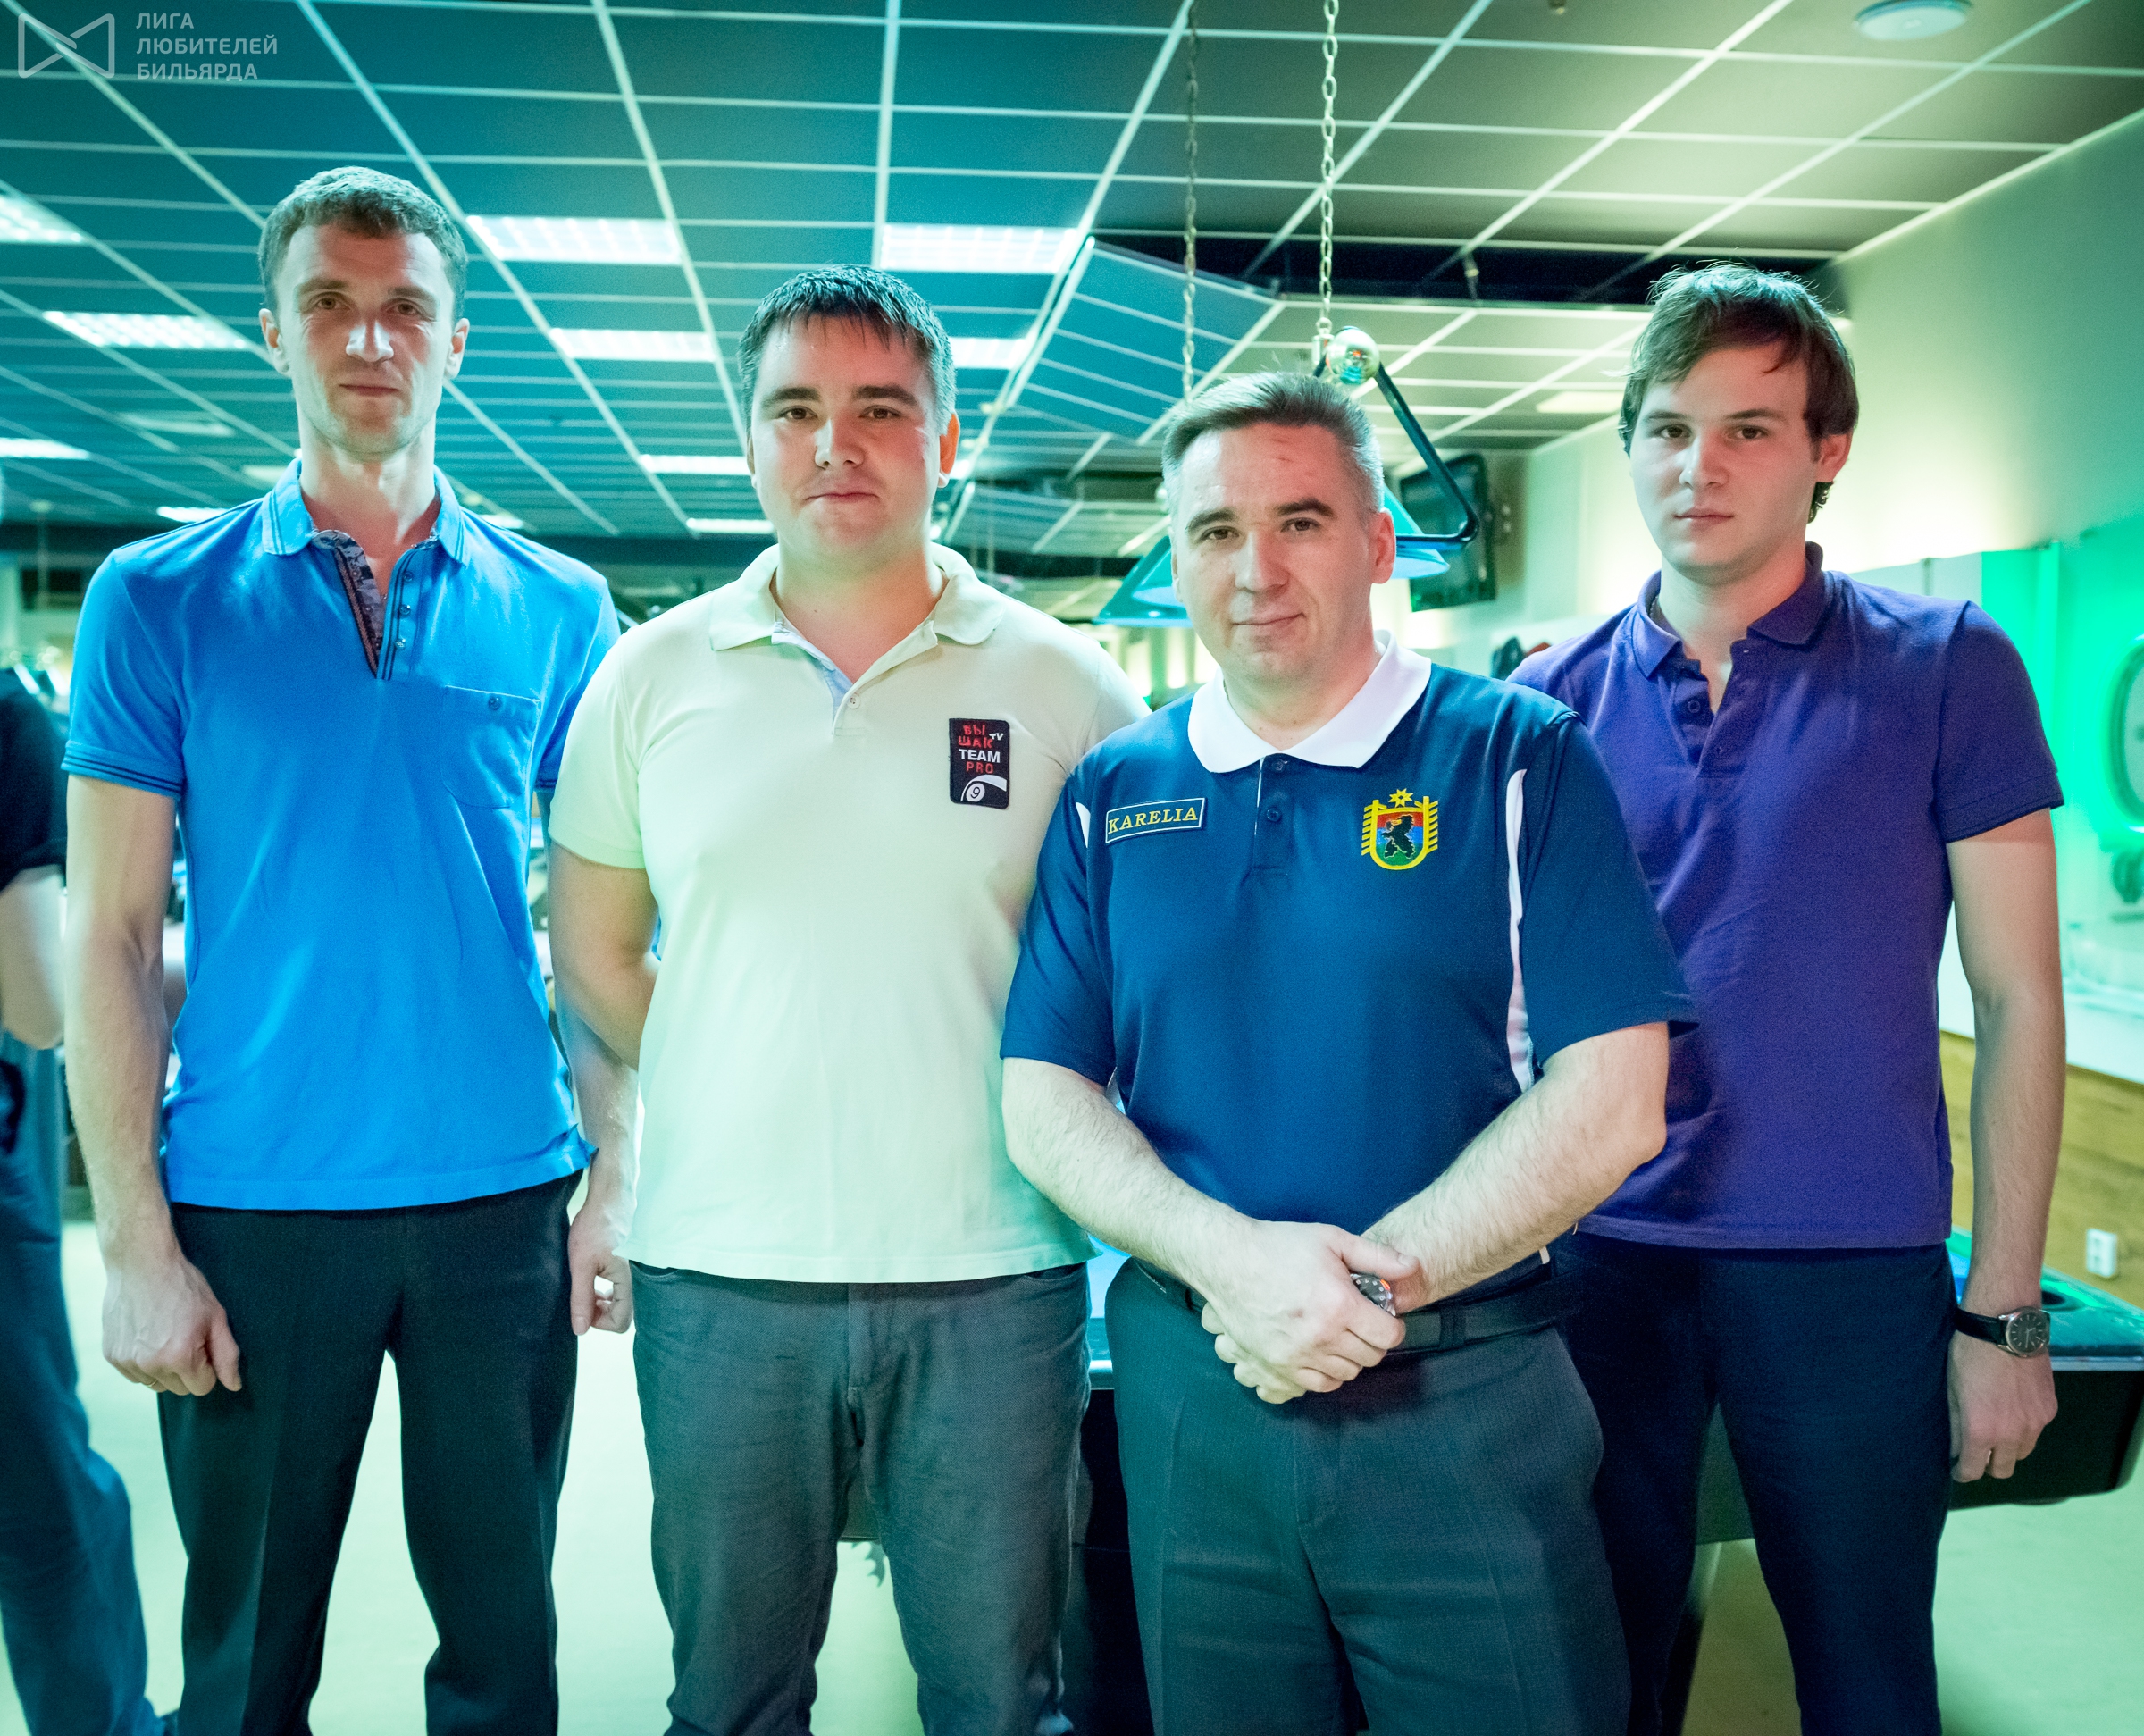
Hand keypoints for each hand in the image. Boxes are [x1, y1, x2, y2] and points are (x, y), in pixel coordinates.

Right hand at [102, 1241, 240, 1396]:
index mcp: (181, 1357)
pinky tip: (148, 1336)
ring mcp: (128, 1362)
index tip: (203, 1344)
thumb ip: (226, 1355)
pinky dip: (143, 1363)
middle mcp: (151, 1365)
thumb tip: (233, 1385)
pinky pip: (135, 1375)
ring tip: (165, 1336)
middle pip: (179, 1388)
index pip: (202, 1387)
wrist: (141, 1264)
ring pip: (156, 1384)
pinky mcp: (111, 1356)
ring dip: (164, 1369)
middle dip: (187, 1369)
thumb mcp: (216, 1317)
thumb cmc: (184, 1288)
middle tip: (186, 1337)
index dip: (207, 1366)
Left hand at [568, 1161, 634, 1334]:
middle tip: (584, 1296)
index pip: (620, 1322)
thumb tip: (580, 1330)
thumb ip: (581, 1298)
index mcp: (630, 1282)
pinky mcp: (635, 1263)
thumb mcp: (581, 1264)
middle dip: (601, 1311)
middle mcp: (640, 1279)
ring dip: (605, 1300)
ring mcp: (639, 1271)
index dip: (598, 1321)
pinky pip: (625, 1287)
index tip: (582, 1306)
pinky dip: (610, 1288)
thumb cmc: (596, 1225)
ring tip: (589, 1285)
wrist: (611, 1195)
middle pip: (624, 1314)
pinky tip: (597, 1273)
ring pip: (624, 1301)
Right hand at [1193, 1222, 1415, 1404]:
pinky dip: (1327, 1372)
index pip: (1389, 1336)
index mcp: (1339, 1305)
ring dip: (1351, 1357)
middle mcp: (1322, 1336)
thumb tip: (1413, 1267)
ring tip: (1339, 1334)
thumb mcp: (1332, 1240)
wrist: (1228, 1262)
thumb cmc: (1280, 1246)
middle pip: (1370, 1358)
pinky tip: (1321, 1351)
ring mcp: (1298, 1356)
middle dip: (1373, 1341)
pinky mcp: (1278, 1366)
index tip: (1381, 1315)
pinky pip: (1319, 1385)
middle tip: (1360, 1322)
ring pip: (1347, 1374)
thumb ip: (1377, 1256)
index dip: (1391, 1325)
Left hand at [1948, 1332, 2055, 1481]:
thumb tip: (1957, 1451)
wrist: (2005, 1329)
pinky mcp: (2049, 1410)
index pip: (1973, 1470)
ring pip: (2022, 1452)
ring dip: (2008, 1448)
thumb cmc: (1969, 1355)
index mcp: (1982, 1431)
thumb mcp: (1952, 1391)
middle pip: (2003, 1469)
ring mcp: (2035, 1423)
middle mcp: (2012, 1434)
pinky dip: (2024, 1428)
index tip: (1958, 1469)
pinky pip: (2036, 1431)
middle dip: (1987, 1464)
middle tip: (1977, 1452)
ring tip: (1995, 1429)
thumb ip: (1957, 1427)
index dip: (1963, 1472)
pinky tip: (2012, 1409)